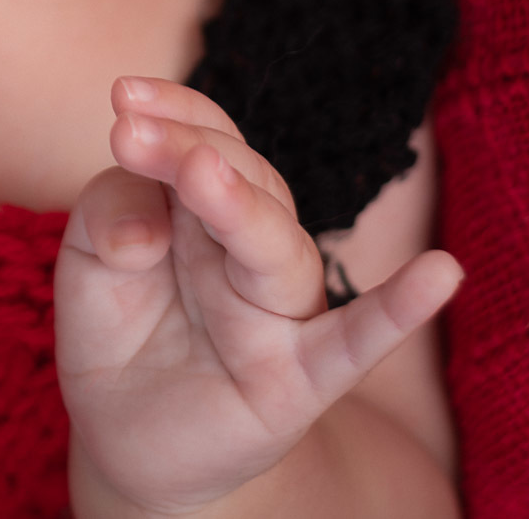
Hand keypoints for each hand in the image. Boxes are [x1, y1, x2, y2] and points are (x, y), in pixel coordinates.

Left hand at [55, 78, 462, 516]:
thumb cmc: (118, 323)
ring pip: (279, 245)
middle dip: (189, 149)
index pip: (205, 136)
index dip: (173, 110)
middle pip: (241, 178)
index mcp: (204, 201)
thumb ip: (110, 216)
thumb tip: (146, 230)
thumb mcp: (89, 258)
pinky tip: (439, 275)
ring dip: (243, 204)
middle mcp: (249, 243)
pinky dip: (400, 311)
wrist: (124, 434)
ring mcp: (278, 308)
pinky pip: (357, 342)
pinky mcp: (299, 378)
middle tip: (130, 132)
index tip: (122, 93)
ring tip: (201, 171)